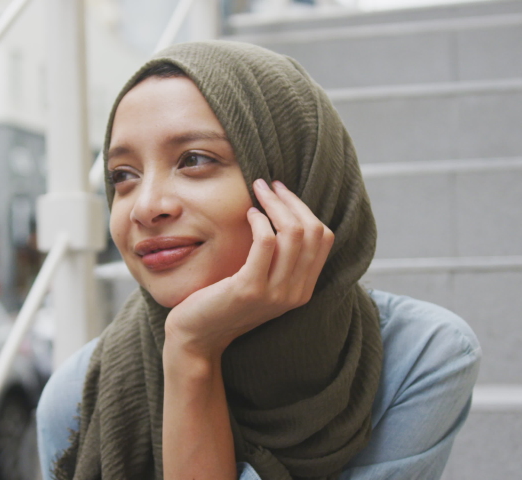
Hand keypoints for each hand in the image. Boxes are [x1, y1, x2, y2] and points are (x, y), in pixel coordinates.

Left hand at [163, 178, 334, 359]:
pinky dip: (260, 221)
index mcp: (303, 290)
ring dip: (274, 204)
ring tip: (257, 193)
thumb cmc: (224, 302)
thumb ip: (278, 259)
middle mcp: (296, 293)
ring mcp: (276, 293)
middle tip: (268, 185)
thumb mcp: (262, 281)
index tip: (282, 194)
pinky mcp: (250, 289)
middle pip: (312, 231)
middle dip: (291, 200)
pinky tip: (248, 215)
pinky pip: (266, 242)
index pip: (323, 238)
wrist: (198, 336)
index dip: (305, 209)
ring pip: (293, 233)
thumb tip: (282, 212)